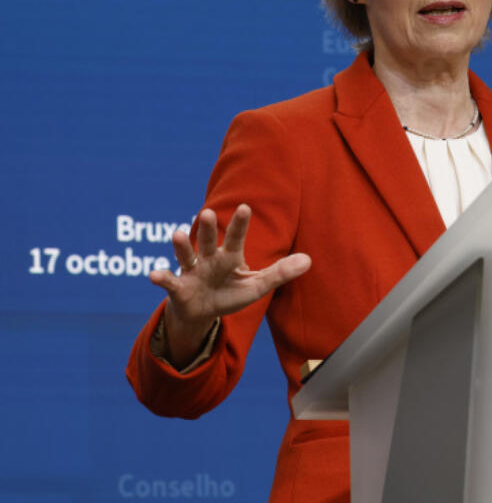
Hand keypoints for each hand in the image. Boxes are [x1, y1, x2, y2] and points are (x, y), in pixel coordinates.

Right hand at [150, 204, 310, 366]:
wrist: (203, 313)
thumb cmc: (231, 294)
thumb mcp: (257, 286)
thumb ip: (280, 273)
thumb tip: (309, 260)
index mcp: (230, 257)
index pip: (237, 238)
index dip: (240, 224)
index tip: (245, 207)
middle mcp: (209, 259)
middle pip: (209, 241)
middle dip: (209, 228)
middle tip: (209, 212)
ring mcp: (192, 272)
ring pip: (187, 256)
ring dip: (182, 246)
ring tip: (177, 234)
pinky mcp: (179, 289)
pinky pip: (169, 282)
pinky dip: (161, 278)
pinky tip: (154, 275)